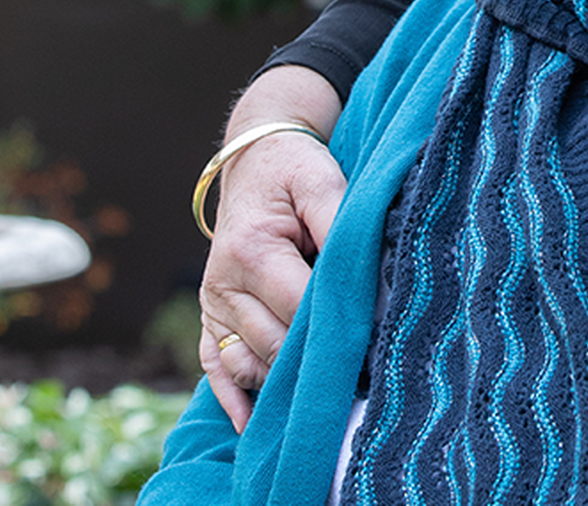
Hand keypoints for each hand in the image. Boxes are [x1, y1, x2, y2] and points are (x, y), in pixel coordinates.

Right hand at [199, 66, 347, 429]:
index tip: (378, 345)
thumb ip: (342, 223)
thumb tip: (368, 272)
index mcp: (252, 252)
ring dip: (284, 384)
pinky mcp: (210, 316)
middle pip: (275, 344)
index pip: (300, 308)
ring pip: (249, 363)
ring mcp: (212, 305)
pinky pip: (215, 367)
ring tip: (327, 401)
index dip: (340, 328)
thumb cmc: (293, 170)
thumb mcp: (321, 181)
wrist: (255, 160)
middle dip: (317, 361)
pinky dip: (233, 398)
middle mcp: (223, 285)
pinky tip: (254, 427)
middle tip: (366, 380)